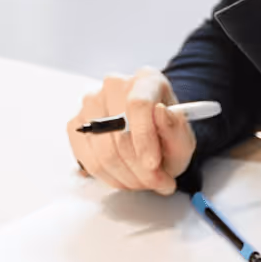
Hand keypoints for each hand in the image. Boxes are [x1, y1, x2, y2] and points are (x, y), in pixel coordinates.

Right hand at [67, 67, 195, 194]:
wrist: (151, 139)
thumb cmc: (167, 136)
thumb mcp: (183, 137)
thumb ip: (177, 128)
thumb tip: (161, 113)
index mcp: (146, 79)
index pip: (138, 104)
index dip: (144, 138)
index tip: (153, 164)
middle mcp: (115, 85)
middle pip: (119, 132)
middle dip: (139, 167)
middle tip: (156, 182)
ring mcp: (91, 103)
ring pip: (103, 150)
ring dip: (125, 176)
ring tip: (143, 182)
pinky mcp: (77, 125)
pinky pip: (88, 159)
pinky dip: (108, 177)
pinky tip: (125, 177)